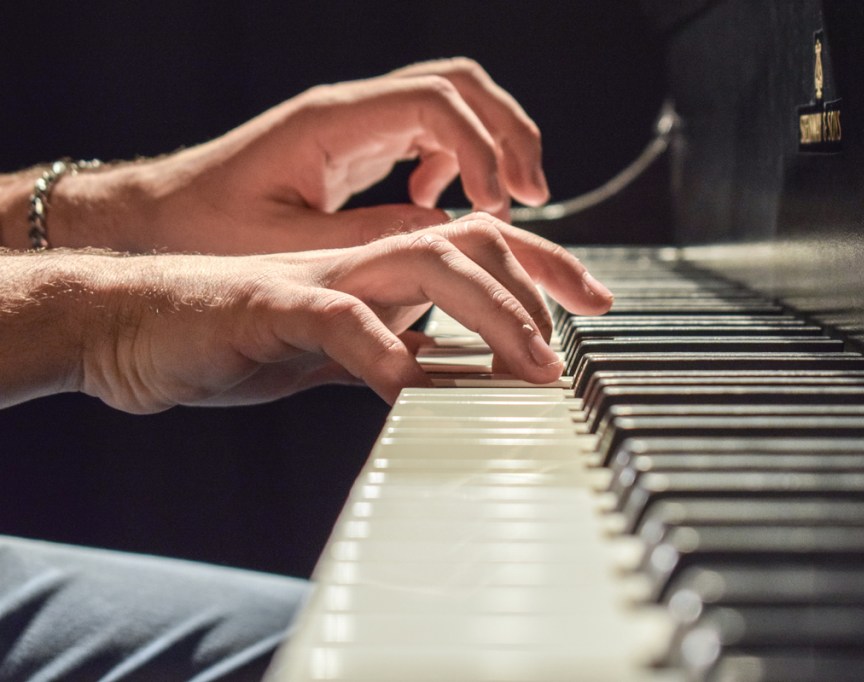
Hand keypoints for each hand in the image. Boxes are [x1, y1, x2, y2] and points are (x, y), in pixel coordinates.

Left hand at [42, 58, 548, 253]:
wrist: (160, 219)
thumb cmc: (205, 231)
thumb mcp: (288, 246)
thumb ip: (372, 240)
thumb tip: (447, 236)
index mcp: (332, 122)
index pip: (434, 103)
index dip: (480, 149)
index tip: (498, 206)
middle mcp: (351, 110)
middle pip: (460, 84)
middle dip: (507, 134)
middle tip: (533, 194)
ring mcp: (358, 123)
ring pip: (453, 103)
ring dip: (492, 146)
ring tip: (508, 203)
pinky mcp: (359, 144)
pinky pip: (430, 133)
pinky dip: (458, 163)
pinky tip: (446, 205)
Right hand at [56, 214, 610, 412]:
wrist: (132, 325)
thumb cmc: (234, 338)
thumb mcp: (335, 355)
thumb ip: (395, 359)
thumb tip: (457, 382)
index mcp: (378, 271)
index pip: (478, 251)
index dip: (543, 273)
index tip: (593, 307)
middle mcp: (359, 261)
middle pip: (470, 245)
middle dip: (532, 297)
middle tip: (558, 365)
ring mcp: (318, 276)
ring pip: (423, 263)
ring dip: (487, 316)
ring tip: (521, 371)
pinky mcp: (268, 304)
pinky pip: (339, 317)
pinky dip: (385, 350)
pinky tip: (412, 386)